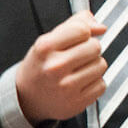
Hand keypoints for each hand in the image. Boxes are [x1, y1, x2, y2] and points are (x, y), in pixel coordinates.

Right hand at [16, 9, 107, 124]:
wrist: (26, 98)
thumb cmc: (40, 66)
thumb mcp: (49, 40)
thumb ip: (76, 25)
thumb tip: (100, 27)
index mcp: (45, 48)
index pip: (82, 30)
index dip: (84, 32)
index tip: (78, 39)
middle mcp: (54, 67)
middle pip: (95, 46)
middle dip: (89, 49)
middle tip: (77, 56)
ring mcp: (66, 86)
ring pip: (101, 65)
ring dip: (93, 66)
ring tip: (77, 70)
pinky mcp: (76, 102)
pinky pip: (101, 85)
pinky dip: (94, 84)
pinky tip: (80, 84)